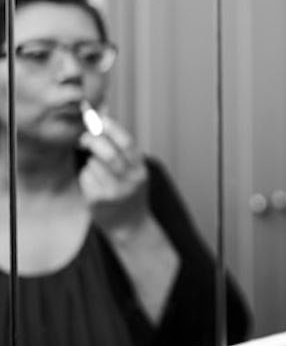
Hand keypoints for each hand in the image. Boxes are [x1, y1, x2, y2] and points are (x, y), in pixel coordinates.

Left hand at [78, 115, 150, 236]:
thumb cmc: (130, 193)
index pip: (127, 144)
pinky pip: (85, 177)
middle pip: (108, 153)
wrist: (131, 227)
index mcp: (141, 170)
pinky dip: (86, 176)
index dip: (112, 128)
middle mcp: (130, 181)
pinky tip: (95, 185)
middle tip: (84, 139)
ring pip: (93, 164)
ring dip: (91, 163)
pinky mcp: (98, 201)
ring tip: (99, 172)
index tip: (99, 119)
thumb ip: (123, 150)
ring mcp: (114, 192)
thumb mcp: (135, 172)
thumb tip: (105, 118)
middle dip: (93, 141)